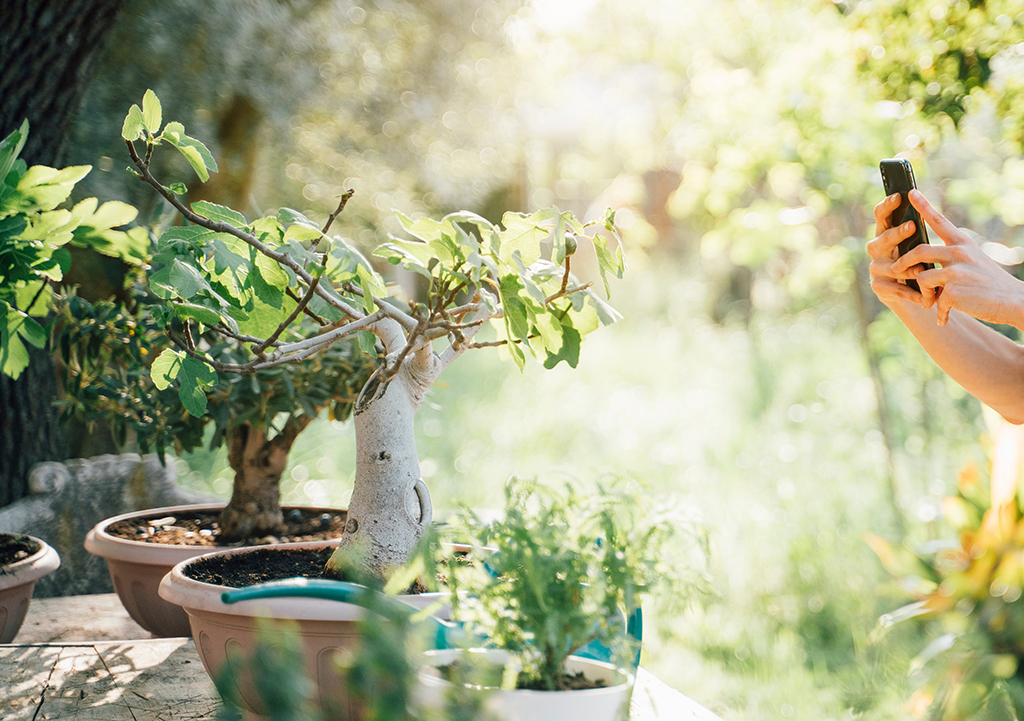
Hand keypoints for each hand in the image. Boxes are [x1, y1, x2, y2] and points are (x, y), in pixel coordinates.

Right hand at [867, 192, 925, 305]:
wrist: (914, 292)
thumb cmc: (919, 260)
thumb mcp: (918, 243)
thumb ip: (918, 231)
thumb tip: (928, 213)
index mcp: (885, 232)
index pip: (882, 216)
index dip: (888, 206)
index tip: (899, 196)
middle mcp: (877, 248)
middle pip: (883, 238)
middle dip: (897, 233)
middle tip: (912, 226)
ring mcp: (875, 268)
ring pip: (888, 266)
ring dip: (905, 267)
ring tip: (921, 269)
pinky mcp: (879, 286)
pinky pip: (894, 288)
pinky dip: (909, 292)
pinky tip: (923, 295)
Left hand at [892, 190, 1023, 326]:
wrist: (1013, 301)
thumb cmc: (989, 282)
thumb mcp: (973, 260)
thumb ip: (950, 256)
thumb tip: (922, 260)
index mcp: (963, 243)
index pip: (939, 220)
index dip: (923, 206)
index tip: (910, 192)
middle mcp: (959, 253)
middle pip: (918, 251)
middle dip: (904, 262)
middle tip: (896, 269)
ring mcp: (957, 271)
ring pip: (921, 277)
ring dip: (922, 293)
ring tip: (929, 301)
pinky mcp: (954, 291)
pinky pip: (934, 300)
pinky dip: (938, 311)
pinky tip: (944, 318)